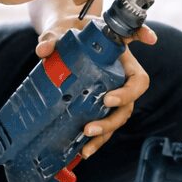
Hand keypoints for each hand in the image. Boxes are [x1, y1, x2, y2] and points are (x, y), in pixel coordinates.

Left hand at [35, 14, 156, 160]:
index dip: (130, 91)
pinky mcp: (98, 105)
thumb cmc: (74, 31)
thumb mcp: (65, 30)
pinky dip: (94, 141)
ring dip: (103, 136)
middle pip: (128, 107)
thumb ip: (55, 38)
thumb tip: (43, 51)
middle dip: (111, 120)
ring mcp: (112, 95)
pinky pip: (102, 125)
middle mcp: (121, 81)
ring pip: (116, 120)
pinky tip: (82, 151)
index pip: (138, 79)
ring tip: (85, 147)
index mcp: (123, 62)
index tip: (109, 98)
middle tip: (91, 127)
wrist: (67, 36)